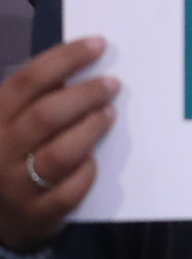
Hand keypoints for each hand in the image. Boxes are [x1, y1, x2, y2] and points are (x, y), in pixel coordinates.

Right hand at [0, 37, 116, 251]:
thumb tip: (87, 63)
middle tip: (112, 85)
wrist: (1, 214)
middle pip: (45, 116)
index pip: (26, 81)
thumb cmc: (15, 153)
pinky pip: (69, 191)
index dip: (65, 59)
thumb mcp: (14, 122)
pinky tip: (94, 160)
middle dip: (85, 95)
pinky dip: (87, 172)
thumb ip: (39, 97)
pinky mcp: (37, 213)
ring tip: (108, 115)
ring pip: (59, 154)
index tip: (99, 45)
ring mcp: (16, 185)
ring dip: (91, 129)